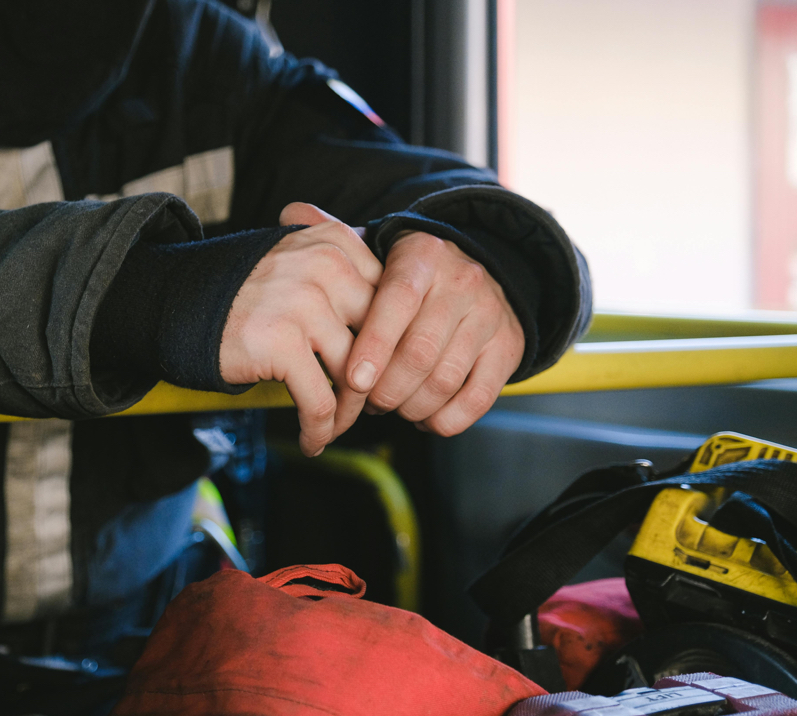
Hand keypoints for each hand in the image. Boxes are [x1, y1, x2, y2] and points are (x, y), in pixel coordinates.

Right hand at [220, 203, 382, 455]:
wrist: (176, 304)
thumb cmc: (244, 291)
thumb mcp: (297, 259)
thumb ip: (344, 270)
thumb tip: (399, 307)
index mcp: (335, 243)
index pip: (390, 302)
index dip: (390, 345)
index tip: (382, 372)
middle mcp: (323, 266)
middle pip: (378, 340)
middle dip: (376, 382)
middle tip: (368, 408)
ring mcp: (302, 303)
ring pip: (354, 376)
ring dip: (348, 413)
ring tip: (336, 428)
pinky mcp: (280, 343)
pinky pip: (320, 400)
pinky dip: (320, 429)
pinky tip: (312, 441)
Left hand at [345, 231, 524, 435]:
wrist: (483, 269)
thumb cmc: (411, 273)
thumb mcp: (379, 251)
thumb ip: (336, 242)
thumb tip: (287, 215)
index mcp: (422, 256)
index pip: (397, 302)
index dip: (373, 347)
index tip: (353, 381)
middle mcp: (462, 282)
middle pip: (419, 352)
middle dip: (385, 390)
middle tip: (365, 401)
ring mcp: (490, 316)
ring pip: (444, 380)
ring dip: (410, 407)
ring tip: (391, 406)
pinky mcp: (509, 348)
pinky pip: (477, 399)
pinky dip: (445, 420)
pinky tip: (424, 417)